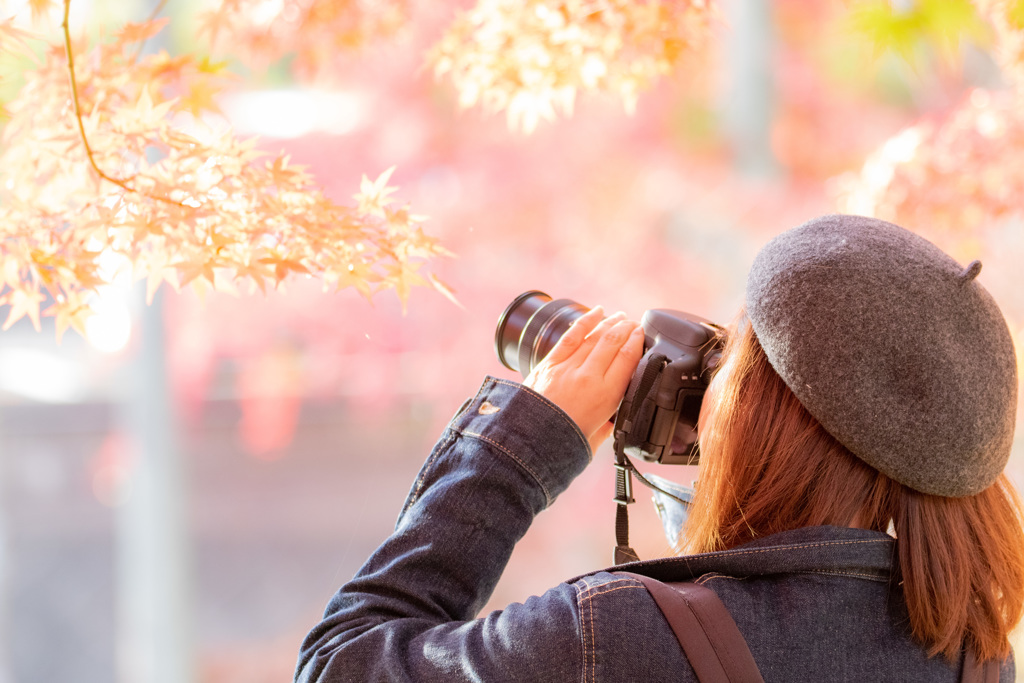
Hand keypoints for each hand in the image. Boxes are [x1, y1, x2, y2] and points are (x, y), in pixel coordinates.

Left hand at [524, 306, 644, 452]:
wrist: (529, 442)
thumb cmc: (562, 443)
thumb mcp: (597, 438)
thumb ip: (610, 425)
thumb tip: (617, 419)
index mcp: (606, 396)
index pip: (628, 358)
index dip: (637, 341)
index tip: (643, 334)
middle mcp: (589, 377)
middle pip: (613, 342)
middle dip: (626, 329)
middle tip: (634, 324)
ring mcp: (568, 367)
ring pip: (594, 337)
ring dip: (610, 324)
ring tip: (619, 317)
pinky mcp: (550, 363)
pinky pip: (571, 336)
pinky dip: (585, 321)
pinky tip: (597, 312)